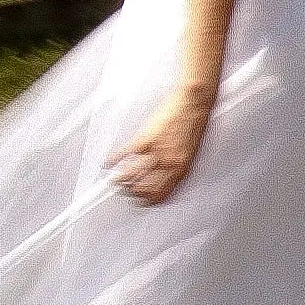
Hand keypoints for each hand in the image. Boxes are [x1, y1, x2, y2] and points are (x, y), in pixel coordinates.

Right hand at [110, 87, 213, 203]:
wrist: (195, 102)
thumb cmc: (196, 123)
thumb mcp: (192, 151)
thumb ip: (179, 167)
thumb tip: (168, 178)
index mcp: (182, 170)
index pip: (161, 196)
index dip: (148, 202)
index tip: (141, 202)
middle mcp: (168, 164)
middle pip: (144, 189)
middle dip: (132, 193)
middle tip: (126, 192)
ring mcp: (155, 152)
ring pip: (131, 175)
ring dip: (120, 180)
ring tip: (114, 180)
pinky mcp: (145, 139)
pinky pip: (124, 154)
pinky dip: (113, 159)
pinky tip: (108, 162)